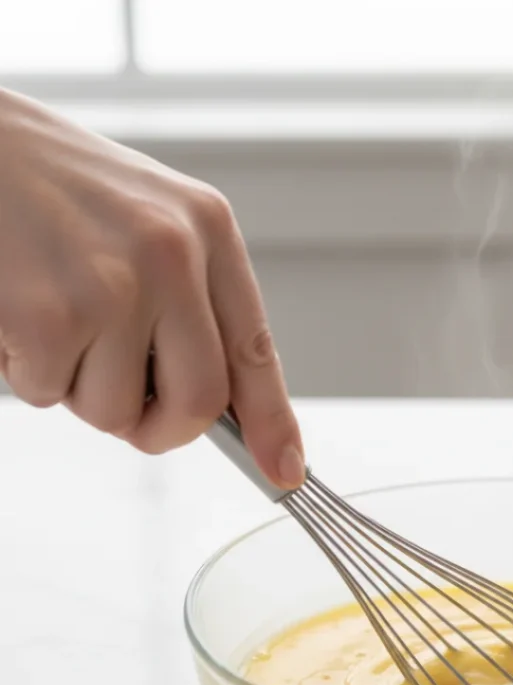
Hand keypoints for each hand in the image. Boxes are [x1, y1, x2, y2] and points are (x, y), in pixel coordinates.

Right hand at [0, 88, 304, 489]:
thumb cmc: (54, 186)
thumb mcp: (150, 220)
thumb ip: (191, 301)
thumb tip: (217, 404)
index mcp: (208, 230)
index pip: (256, 350)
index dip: (273, 423)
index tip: (285, 470)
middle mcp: (172, 255)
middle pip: (198, 403)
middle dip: (161, 427)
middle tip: (131, 410)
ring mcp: (112, 285)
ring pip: (117, 410)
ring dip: (81, 390)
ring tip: (56, 321)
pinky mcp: (48, 314)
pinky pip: (50, 395)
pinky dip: (29, 373)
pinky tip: (18, 313)